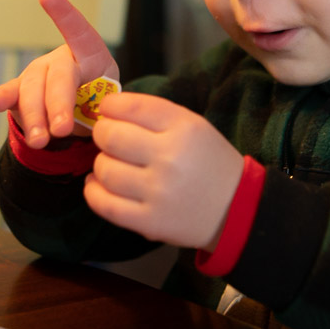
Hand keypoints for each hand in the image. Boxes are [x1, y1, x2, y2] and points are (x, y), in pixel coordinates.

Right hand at [0, 0, 118, 148]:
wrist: (81, 118)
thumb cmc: (100, 104)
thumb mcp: (111, 103)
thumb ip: (103, 108)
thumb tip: (99, 117)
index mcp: (91, 56)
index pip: (80, 33)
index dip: (64, 15)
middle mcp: (62, 59)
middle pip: (58, 76)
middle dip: (58, 104)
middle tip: (61, 131)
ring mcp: (39, 73)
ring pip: (33, 89)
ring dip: (35, 117)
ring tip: (40, 141)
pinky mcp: (21, 91)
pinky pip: (13, 93)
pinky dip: (5, 98)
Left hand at [84, 92, 245, 250]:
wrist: (236, 208)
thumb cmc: (209, 163)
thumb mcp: (195, 127)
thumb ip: (154, 116)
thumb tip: (107, 112)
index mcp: (184, 128)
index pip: (130, 107)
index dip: (110, 107)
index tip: (107, 111)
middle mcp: (171, 158)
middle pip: (110, 137)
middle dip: (102, 134)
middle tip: (108, 138)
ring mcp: (159, 192)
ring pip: (104, 170)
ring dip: (100, 164)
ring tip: (109, 164)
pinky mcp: (150, 222)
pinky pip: (104, 204)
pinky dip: (93, 191)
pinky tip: (98, 185)